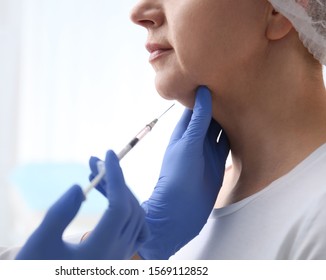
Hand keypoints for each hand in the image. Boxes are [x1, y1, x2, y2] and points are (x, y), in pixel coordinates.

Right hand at [16, 150, 148, 259]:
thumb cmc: (35, 269)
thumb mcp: (40, 241)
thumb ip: (59, 214)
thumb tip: (80, 188)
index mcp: (99, 252)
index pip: (119, 207)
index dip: (115, 177)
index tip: (107, 155)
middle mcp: (116, 256)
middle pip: (129, 209)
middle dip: (114, 181)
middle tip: (94, 164)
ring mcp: (120, 258)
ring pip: (135, 217)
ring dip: (120, 193)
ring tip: (98, 179)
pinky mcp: (118, 257)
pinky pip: (136, 230)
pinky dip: (128, 210)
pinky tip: (111, 200)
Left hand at [138, 86, 229, 258]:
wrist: (178, 212)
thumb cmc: (176, 177)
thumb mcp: (187, 145)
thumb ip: (197, 121)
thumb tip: (202, 92)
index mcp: (184, 132)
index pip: (195, 107)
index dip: (205, 93)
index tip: (218, 75)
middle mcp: (195, 140)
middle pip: (210, 117)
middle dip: (221, 104)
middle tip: (239, 86)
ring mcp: (207, 153)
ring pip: (219, 131)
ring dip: (230, 119)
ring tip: (246, 101)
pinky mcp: (217, 165)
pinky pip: (227, 147)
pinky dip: (235, 137)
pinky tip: (246, 127)